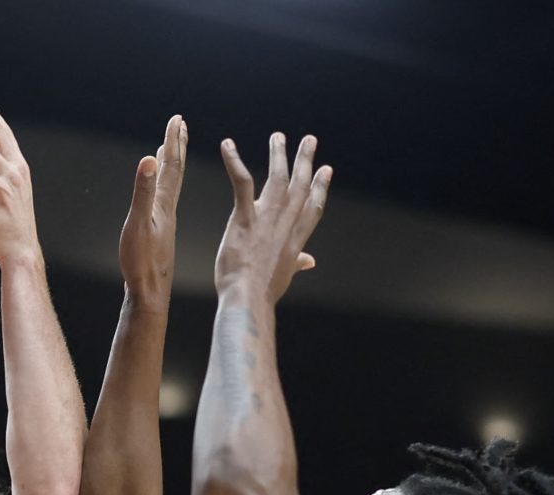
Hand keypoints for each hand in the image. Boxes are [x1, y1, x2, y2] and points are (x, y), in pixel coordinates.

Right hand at [119, 116, 186, 307]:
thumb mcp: (138, 223)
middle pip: (175, 171)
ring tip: (169, 151)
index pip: (170, 165)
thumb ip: (143, 191)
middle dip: (176, 146)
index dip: (172, 141)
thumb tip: (149, 159)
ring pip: (172, 187)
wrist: (151, 294)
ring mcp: (166, 223)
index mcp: (164, 203)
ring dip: (171, 166)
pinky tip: (162, 195)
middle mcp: (169, 209)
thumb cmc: (141, 261)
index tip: (177, 119)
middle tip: (179, 124)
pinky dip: (165, 190)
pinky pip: (166, 203)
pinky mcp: (162, 235)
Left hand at [214, 132, 331, 302]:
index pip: (313, 207)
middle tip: (309, 140)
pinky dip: (234, 161)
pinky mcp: (245, 217)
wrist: (248, 299)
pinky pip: (242, 183)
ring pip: (278, 178)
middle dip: (305, 161)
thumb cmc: (262, 292)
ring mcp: (267, 219)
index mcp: (296, 239)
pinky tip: (227, 144)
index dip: (320, 187)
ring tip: (278, 136)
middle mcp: (286, 224)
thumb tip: (309, 261)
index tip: (326, 170)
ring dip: (279, 155)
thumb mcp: (284, 276)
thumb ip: (297, 262)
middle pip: (301, 186)